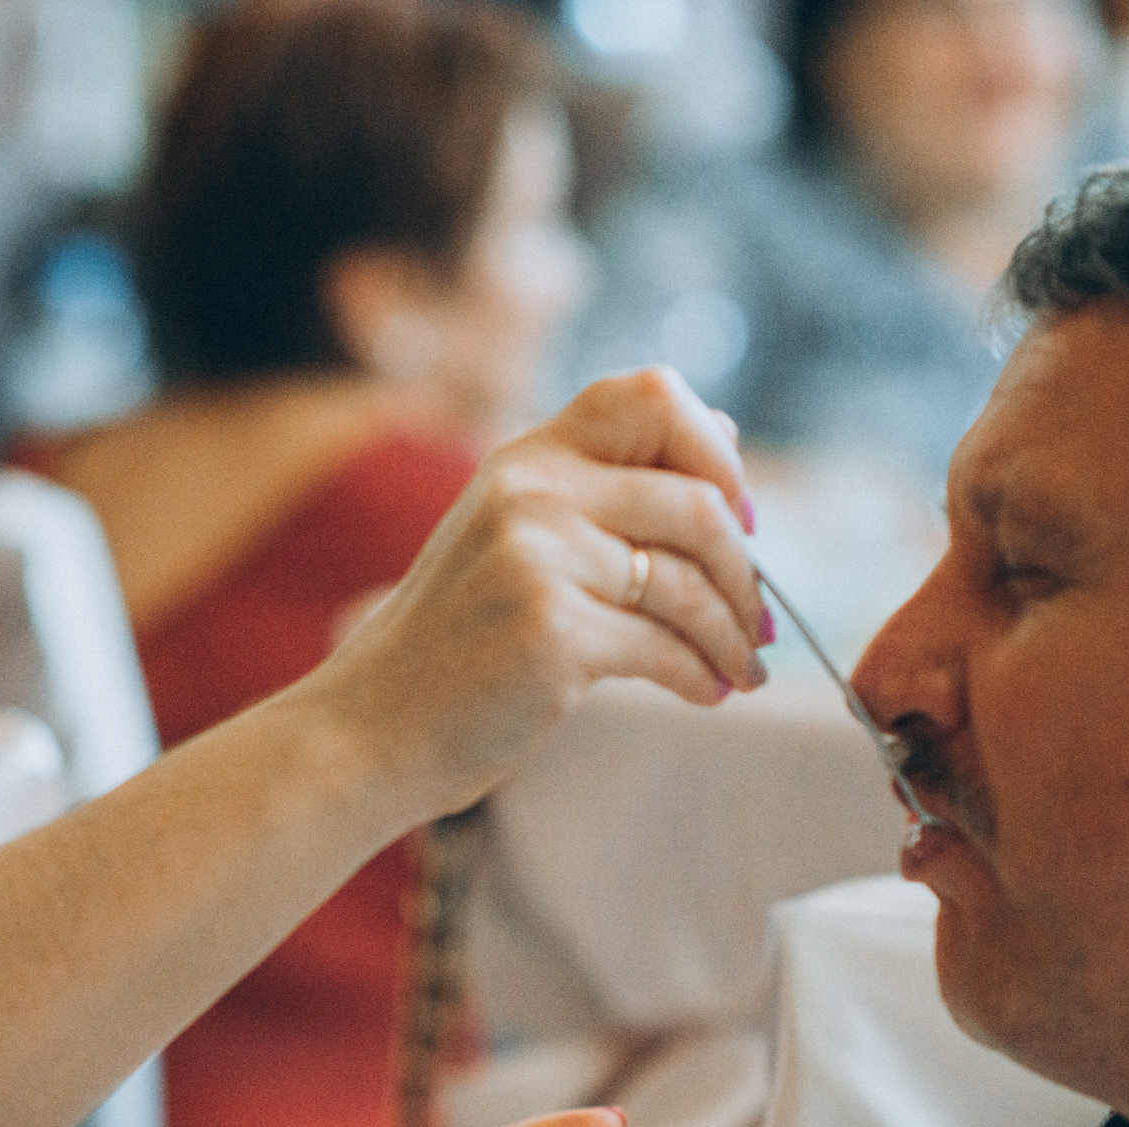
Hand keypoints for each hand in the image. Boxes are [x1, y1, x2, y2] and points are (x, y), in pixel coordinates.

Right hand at [297, 368, 765, 822]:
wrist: (371, 730)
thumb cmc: (454, 646)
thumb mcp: (510, 539)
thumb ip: (595, 493)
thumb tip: (725, 440)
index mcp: (525, 459)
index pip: (650, 394)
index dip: (715, 450)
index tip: (737, 517)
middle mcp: (530, 492)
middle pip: (697, 501)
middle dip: (745, 570)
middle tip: (756, 618)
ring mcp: (539, 558)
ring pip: (690, 582)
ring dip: (732, 633)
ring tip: (739, 666)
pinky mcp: (553, 632)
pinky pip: (667, 646)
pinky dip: (701, 675)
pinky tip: (706, 693)